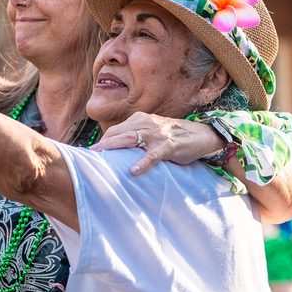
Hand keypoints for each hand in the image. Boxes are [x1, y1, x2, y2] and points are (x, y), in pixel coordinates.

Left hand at [93, 113, 225, 175]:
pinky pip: (152, 155)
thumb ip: (135, 136)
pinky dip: (143, 163)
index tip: (93, 152)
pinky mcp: (168, 146)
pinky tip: (134, 171)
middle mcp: (146, 124)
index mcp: (140, 119)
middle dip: (103, 144)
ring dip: (115, 148)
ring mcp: (157, 134)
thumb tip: (115, 150)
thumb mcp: (151, 131)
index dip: (104, 141)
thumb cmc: (173, 136)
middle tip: (90, 154)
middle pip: (119, 133)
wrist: (201, 135)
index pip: (116, 129)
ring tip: (102, 159)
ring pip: (131, 140)